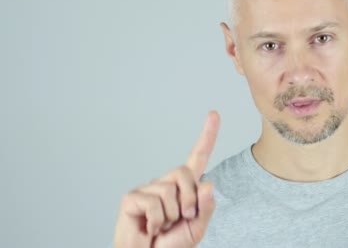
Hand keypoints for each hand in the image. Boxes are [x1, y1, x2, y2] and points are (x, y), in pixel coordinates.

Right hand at [113, 111, 219, 247]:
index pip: (198, 156)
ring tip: (163, 226)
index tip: (214, 114)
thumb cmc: (171, 244)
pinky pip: (154, 203)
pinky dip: (157, 221)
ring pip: (169, 191)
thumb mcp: (197, 228)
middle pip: (184, 172)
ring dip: (171, 216)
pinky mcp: (132, 198)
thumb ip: (206, 208)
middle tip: (181, 219)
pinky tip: (150, 228)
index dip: (207, 135)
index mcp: (185, 188)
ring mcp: (147, 189)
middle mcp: (166, 183)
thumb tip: (208, 184)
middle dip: (189, 200)